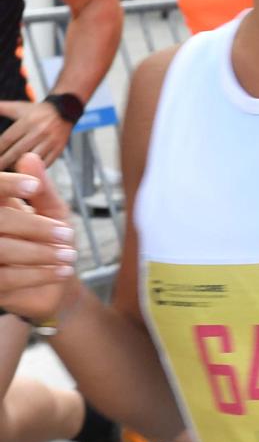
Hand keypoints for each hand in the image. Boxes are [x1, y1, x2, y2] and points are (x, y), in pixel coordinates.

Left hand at [0, 103, 73, 169]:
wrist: (65, 111)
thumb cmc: (36, 111)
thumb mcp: (18, 107)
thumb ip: (1, 108)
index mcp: (27, 122)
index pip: (7, 139)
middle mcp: (38, 131)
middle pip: (17, 152)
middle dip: (4, 163)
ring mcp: (50, 141)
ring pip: (32, 159)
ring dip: (20, 168)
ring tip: (11, 176)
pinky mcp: (58, 149)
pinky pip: (46, 163)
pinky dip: (36, 170)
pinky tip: (27, 174)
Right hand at [0, 154, 81, 323]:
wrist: (56, 283)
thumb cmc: (51, 240)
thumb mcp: (53, 211)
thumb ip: (42, 189)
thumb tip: (30, 157)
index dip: (6, 185)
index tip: (32, 187)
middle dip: (34, 227)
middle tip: (67, 234)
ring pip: (1, 250)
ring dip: (40, 253)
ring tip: (69, 255)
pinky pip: (5, 278)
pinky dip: (38, 274)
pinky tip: (62, 271)